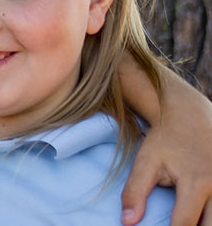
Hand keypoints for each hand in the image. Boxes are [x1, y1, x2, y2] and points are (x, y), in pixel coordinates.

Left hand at [123, 79, 211, 225]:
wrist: (190, 117)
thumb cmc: (165, 141)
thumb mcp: (145, 163)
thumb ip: (134, 192)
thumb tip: (127, 222)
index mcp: (196, 183)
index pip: (184, 223)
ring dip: (205, 222)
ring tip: (188, 221)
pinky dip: (211, 214)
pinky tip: (199, 216)